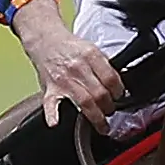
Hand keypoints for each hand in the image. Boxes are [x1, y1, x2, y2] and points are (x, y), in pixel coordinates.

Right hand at [10, 0, 122, 126]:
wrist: (45, 41)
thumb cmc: (69, 47)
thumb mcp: (92, 49)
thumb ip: (104, 66)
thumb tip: (117, 85)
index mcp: (90, 55)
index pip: (111, 78)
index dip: (119, 91)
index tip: (119, 95)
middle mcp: (77, 68)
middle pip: (100, 93)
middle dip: (109, 106)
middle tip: (110, 110)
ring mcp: (63, 80)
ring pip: (85, 102)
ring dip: (96, 117)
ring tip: (102, 123)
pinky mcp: (50, 89)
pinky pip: (51, 105)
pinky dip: (52, 115)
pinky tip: (55, 123)